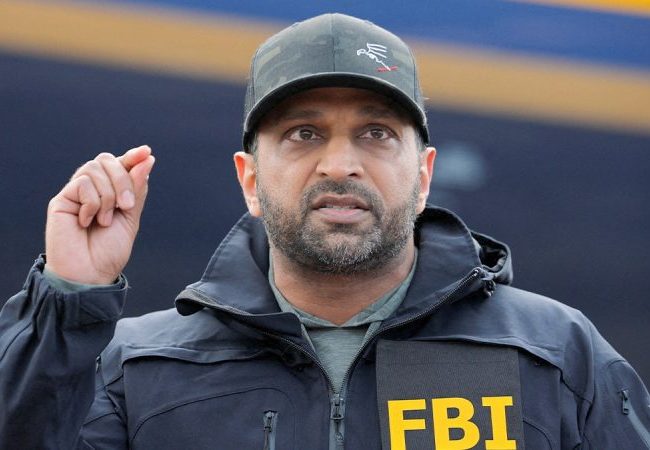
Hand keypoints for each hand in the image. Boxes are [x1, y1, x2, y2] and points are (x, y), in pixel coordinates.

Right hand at [45, 145, 155, 283]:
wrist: (90, 274)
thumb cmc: (109, 251)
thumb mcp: (131, 217)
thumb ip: (137, 189)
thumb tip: (147, 159)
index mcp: (111, 192)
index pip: (120, 164)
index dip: (133, 156)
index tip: (146, 152)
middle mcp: (92, 189)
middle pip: (107, 160)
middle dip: (123, 179)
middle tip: (127, 206)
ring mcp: (76, 193)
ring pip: (94, 168)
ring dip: (108, 194)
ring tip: (106, 220)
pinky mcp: (61, 200)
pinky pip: (82, 183)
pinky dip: (93, 203)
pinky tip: (88, 221)